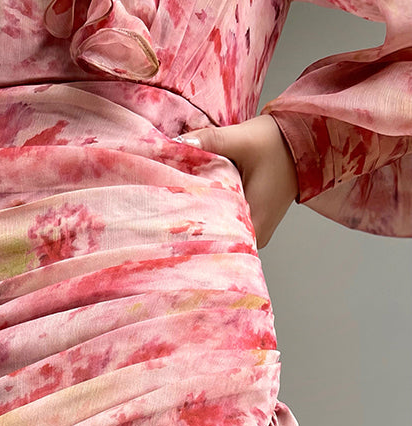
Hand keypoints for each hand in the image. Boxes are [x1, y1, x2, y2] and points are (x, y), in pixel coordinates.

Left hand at [176, 114, 299, 248]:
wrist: (304, 140)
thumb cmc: (278, 142)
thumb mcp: (243, 139)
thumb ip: (211, 141)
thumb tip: (179, 142)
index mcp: (254, 223)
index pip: (214, 238)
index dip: (189, 225)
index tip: (168, 213)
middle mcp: (256, 236)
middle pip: (216, 236)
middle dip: (193, 219)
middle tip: (169, 205)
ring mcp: (256, 231)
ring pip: (221, 229)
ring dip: (204, 214)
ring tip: (181, 202)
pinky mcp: (254, 222)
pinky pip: (228, 222)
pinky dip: (215, 210)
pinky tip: (200, 199)